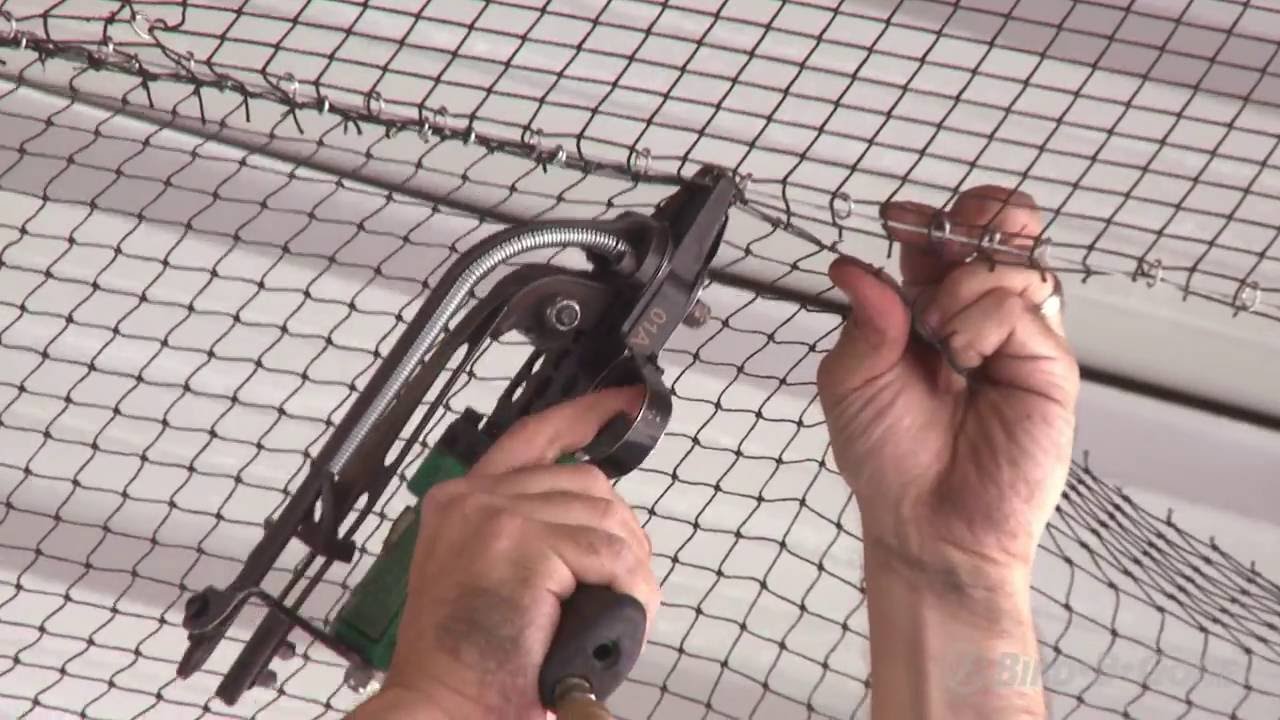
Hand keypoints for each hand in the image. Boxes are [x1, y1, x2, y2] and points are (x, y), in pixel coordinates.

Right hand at [358, 388, 659, 719]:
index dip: (585, 416)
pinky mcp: (523, 544)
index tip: (624, 404)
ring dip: (629, 569)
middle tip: (625, 579)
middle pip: (586, 481)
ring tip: (621, 611)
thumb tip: (594, 523)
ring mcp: (496, 517)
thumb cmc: (467, 663)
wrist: (442, 704)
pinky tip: (619, 616)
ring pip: (604, 519)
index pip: (534, 438)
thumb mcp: (488, 579)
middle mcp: (473, 500)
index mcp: (461, 503)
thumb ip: (527, 535)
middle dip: (621, 530)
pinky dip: (629, 588)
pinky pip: (608, 554)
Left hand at [817, 185, 1079, 594]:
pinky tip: (964, 358)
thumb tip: (853, 266)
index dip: (926, 222)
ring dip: (966, 282)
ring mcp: (1018, 340)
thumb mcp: (850, 381)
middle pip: (999, 237)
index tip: (898, 218)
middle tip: (950, 232)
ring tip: (939, 333)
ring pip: (1014, 264)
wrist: (925, 523)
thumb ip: (862, 320)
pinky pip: (1022, 309)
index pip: (940, 246)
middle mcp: (979, 319)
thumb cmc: (887, 459)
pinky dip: (984, 320)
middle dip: (980, 215)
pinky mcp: (1048, 365)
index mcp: (928, 314)